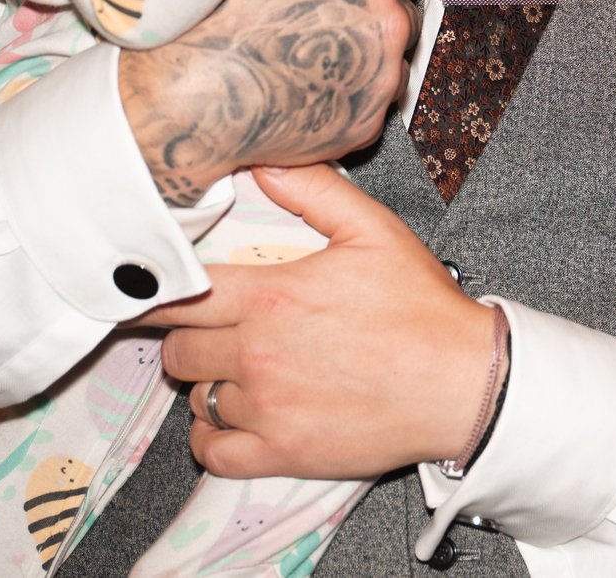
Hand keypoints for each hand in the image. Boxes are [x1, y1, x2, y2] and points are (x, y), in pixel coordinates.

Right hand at [118, 0, 418, 205]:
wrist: (187, 101)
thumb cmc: (215, 12)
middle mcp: (385, 27)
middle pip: (403, 12)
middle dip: (375, 11)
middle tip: (326, 16)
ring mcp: (379, 81)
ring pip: (394, 61)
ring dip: (369, 56)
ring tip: (316, 54)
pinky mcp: (365, 126)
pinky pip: (374, 104)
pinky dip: (352, 96)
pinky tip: (311, 87)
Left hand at [149, 167, 501, 478]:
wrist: (463, 382)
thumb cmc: (422, 308)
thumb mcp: (374, 230)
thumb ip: (313, 190)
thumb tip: (265, 161)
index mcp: (273, 296)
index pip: (181, 295)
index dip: (159, 294)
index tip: (152, 296)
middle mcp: (259, 353)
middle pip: (179, 349)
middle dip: (188, 337)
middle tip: (211, 331)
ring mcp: (267, 408)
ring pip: (195, 399)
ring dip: (208, 384)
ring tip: (236, 372)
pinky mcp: (282, 452)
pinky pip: (212, 453)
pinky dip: (211, 439)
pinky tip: (229, 420)